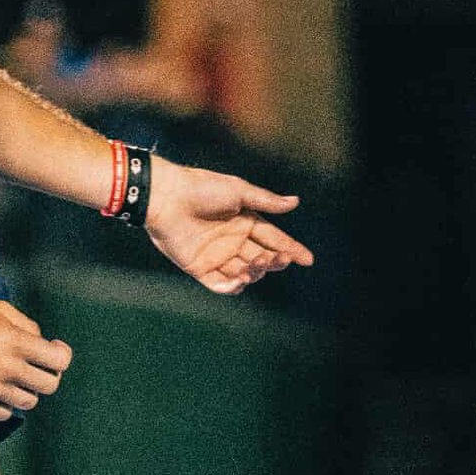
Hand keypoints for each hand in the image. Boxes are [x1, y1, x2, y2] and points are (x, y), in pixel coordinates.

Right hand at [0, 294, 72, 422]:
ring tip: (15, 380)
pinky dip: (6, 405)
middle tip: (37, 369)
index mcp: (16, 342)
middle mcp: (7, 368)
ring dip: (26, 391)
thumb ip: (27, 326)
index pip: (59, 361)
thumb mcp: (1, 309)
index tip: (54, 352)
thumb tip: (42, 342)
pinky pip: (3, 414)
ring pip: (28, 403)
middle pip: (49, 386)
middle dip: (48, 376)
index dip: (61, 357)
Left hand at [146, 161, 312, 296]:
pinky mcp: (199, 267)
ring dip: (256, 272)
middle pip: (262, 258)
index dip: (291, 248)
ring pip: (245, 273)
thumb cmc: (202, 188)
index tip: (308, 259)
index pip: (274, 238)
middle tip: (279, 259)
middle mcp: (234, 240)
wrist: (167, 197)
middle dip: (275, 261)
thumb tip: (295, 202)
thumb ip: (266, 201)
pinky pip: (220, 284)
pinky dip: (233, 286)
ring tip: (256, 264)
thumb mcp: (239, 191)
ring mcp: (217, 255)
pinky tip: (241, 279)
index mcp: (246, 221)